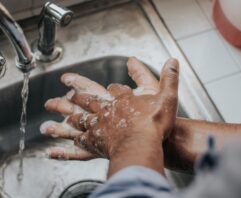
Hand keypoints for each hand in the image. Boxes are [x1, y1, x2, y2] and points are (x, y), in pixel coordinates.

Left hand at [42, 57, 178, 161]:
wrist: (142, 145)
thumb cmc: (154, 123)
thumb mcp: (167, 96)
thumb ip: (169, 78)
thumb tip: (172, 60)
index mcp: (123, 99)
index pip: (113, 88)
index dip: (112, 86)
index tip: (111, 84)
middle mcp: (107, 109)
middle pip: (88, 97)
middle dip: (76, 89)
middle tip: (64, 82)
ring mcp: (99, 125)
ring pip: (78, 115)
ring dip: (64, 109)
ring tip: (52, 105)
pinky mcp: (96, 141)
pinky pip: (80, 138)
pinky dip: (71, 136)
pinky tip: (67, 137)